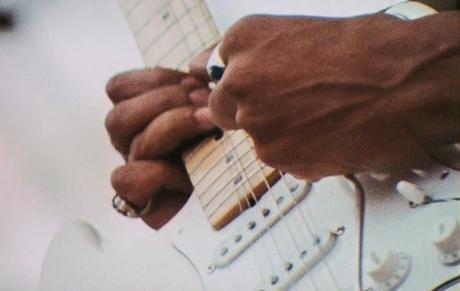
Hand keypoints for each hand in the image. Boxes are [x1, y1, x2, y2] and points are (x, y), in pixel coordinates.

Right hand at [105, 62, 214, 228]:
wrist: (225, 200)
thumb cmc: (218, 151)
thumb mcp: (210, 114)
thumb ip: (202, 89)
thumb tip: (203, 69)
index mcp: (140, 116)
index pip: (119, 88)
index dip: (156, 78)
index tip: (194, 82)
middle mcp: (130, 141)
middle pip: (118, 114)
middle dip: (164, 101)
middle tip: (203, 101)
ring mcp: (132, 167)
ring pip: (127, 138)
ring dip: (170, 124)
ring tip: (207, 121)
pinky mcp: (136, 197)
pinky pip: (126, 179)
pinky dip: (157, 170)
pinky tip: (187, 169)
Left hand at [202, 13, 458, 179]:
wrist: (404, 85)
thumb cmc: (367, 52)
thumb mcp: (300, 34)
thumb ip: (254, 54)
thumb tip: (225, 68)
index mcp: (243, 42)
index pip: (216, 76)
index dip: (237, 89)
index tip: (245, 94)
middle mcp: (241, 84)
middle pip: (230, 112)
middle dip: (255, 113)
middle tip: (294, 106)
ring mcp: (257, 124)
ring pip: (260, 139)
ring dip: (284, 134)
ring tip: (325, 116)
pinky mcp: (279, 159)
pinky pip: (283, 159)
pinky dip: (302, 153)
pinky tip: (330, 133)